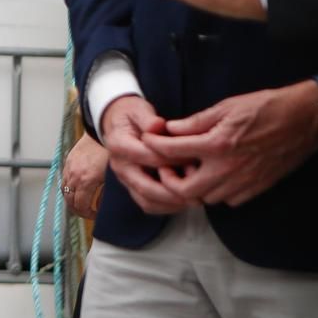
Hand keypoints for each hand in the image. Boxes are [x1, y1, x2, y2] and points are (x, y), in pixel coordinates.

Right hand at [60, 133, 107, 220]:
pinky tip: (78, 188)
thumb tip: (102, 204)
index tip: (96, 215)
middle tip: (88, 212)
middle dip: (78, 209)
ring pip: (64, 190)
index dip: (88, 214)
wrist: (103, 130)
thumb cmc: (112, 151)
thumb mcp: (114, 175)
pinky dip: (69, 187)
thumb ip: (106, 192)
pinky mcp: (68, 160)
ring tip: (82, 202)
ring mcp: (69, 167)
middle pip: (69, 200)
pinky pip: (64, 179)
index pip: (80, 206)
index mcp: (86, 180)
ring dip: (71, 199)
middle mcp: (74, 174)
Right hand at [98, 96, 187, 214]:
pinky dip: (167, 207)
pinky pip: (148, 205)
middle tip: (199, 190)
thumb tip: (158, 125)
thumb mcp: (138, 109)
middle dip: (174, 191)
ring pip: (147, 201)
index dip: (174, 159)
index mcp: (119, 144)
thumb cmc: (132, 116)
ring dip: (172, 203)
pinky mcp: (131, 188)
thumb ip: (148, 118)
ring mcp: (124, 179)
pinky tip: (185, 200)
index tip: (196, 157)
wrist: (118, 124)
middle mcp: (119, 166)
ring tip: (194, 198)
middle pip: (146, 187)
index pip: (149, 157)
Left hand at [141, 81, 317, 207]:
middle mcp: (228, 168)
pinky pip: (229, 200)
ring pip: (207, 198)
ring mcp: (244, 181)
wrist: (304, 120)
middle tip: (167, 166)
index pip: (172, 151)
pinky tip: (216, 176)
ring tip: (192, 170)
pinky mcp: (257, 188)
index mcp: (217, 144)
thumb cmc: (266, 108)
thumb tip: (170, 129)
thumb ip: (194, 122)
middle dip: (170, 180)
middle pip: (185, 190)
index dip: (154, 146)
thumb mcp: (225, 107)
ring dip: (194, 187)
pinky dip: (218, 192)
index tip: (148, 141)